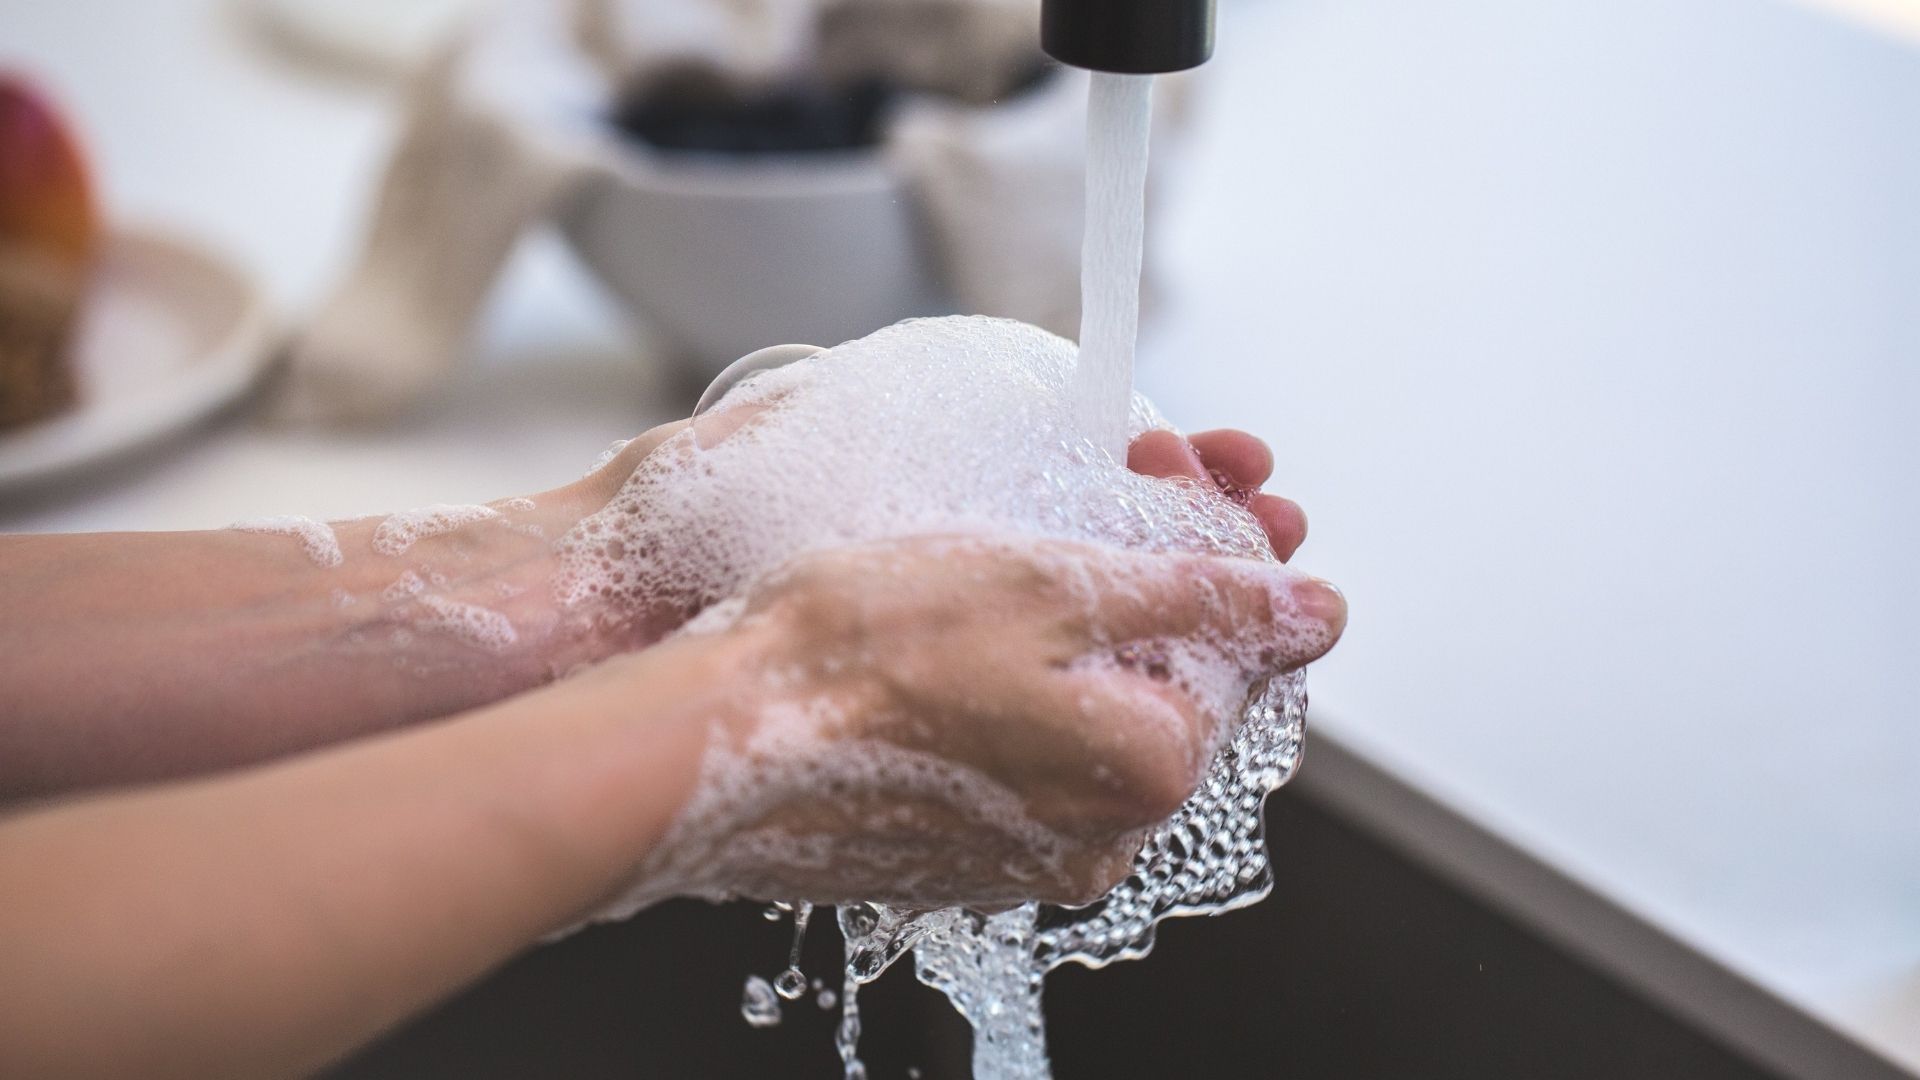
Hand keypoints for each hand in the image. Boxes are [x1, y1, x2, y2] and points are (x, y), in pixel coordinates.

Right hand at [632, 533, 1345, 909]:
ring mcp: (1021, 857)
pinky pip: (1017, 758)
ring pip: (1086, 718)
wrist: (708, 739)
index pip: (1234, 650)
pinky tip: (955, 629)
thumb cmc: (862, 652)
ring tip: (1015, 545)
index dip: (1209, 543)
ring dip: (1075, 629)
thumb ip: (1203, 594)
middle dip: (1148, 576)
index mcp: (1146, 771)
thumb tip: (1317, 608)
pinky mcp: (952, 854)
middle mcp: (1098, 838)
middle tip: (1114, 477)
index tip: (1170, 470)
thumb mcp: (1055, 584)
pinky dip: (1009, 688)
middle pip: (1164, 683)